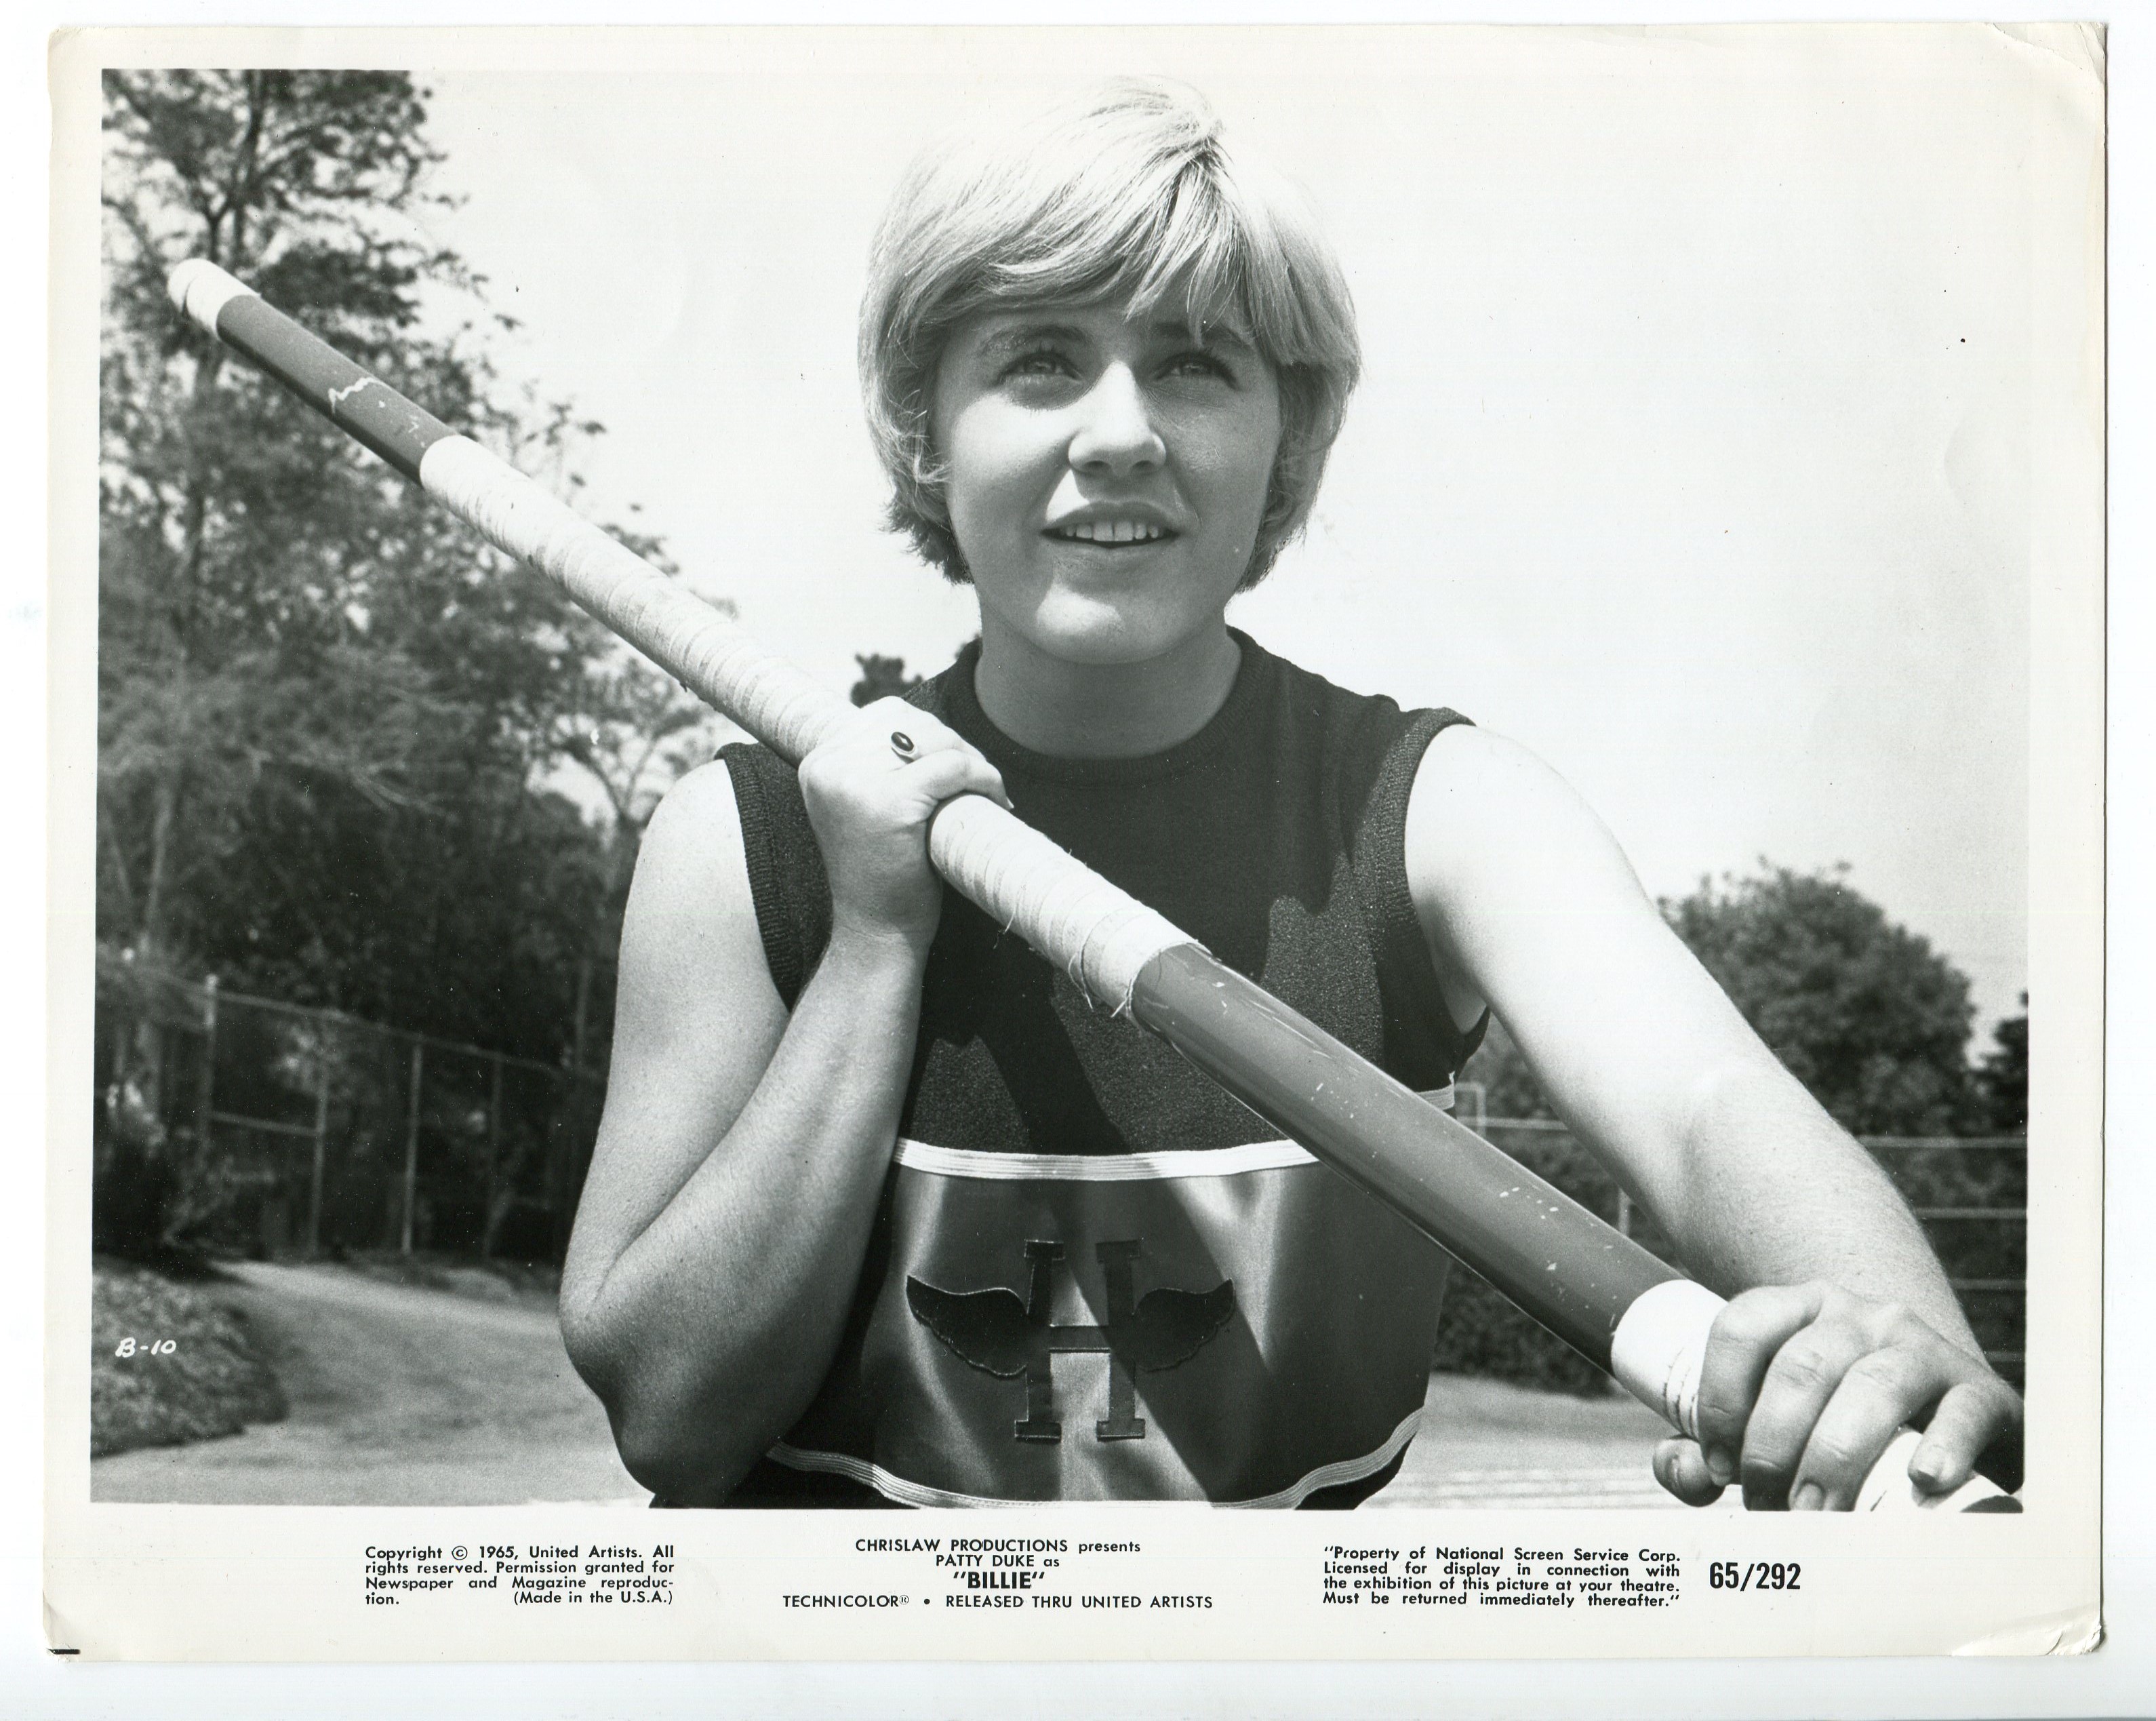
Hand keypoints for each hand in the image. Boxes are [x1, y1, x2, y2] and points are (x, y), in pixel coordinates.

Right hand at [797, 697, 1008, 953]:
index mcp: (818, 763)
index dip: (930, 732)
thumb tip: (930, 725)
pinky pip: (952, 768)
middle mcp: (829, 767)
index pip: (885, 714)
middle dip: (954, 744)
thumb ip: (878, 766)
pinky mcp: (890, 804)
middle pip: (911, 721)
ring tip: (986, 788)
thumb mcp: (863, 808)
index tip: (954, 764)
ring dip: (971, 759)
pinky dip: (982, 778)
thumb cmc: (881, 873)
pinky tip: (996, 798)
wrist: (876, 933)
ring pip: (935, 741)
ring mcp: (855, 784)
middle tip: (979, 778)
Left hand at [1649, 1281, 2022, 1509]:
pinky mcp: (1980, 1390)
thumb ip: (1708, 1448)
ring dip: (1836, 1456)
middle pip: (1801, 1366)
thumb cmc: (1833, 1426)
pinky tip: (1923, 1479)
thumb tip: (1681, 1470)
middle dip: (1773, 1446)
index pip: (1741, 1326)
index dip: (1720, 1400)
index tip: (1719, 1468)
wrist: (1936, 1414)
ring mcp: (1920, 1347)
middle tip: (1769, 1508)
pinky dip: (1944, 1444)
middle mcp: (1858, 1316)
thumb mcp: (1768, 1425)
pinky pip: (1964, 1407)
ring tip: (1818, 1515)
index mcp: (1798, 1309)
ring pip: (1873, 1385)